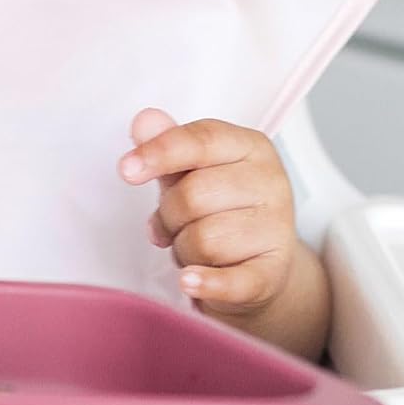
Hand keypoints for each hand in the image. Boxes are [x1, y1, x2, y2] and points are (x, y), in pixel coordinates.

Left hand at [118, 108, 298, 319]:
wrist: (261, 264)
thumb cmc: (221, 209)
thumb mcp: (192, 171)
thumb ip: (167, 144)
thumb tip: (144, 122)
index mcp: (251, 147)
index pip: (201, 141)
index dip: (159, 153)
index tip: (126, 170)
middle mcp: (272, 183)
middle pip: (193, 196)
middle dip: (169, 216)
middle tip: (173, 225)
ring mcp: (277, 229)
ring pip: (203, 241)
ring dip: (183, 250)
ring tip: (194, 248)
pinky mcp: (273, 273)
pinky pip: (232, 281)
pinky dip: (205, 283)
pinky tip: (188, 281)